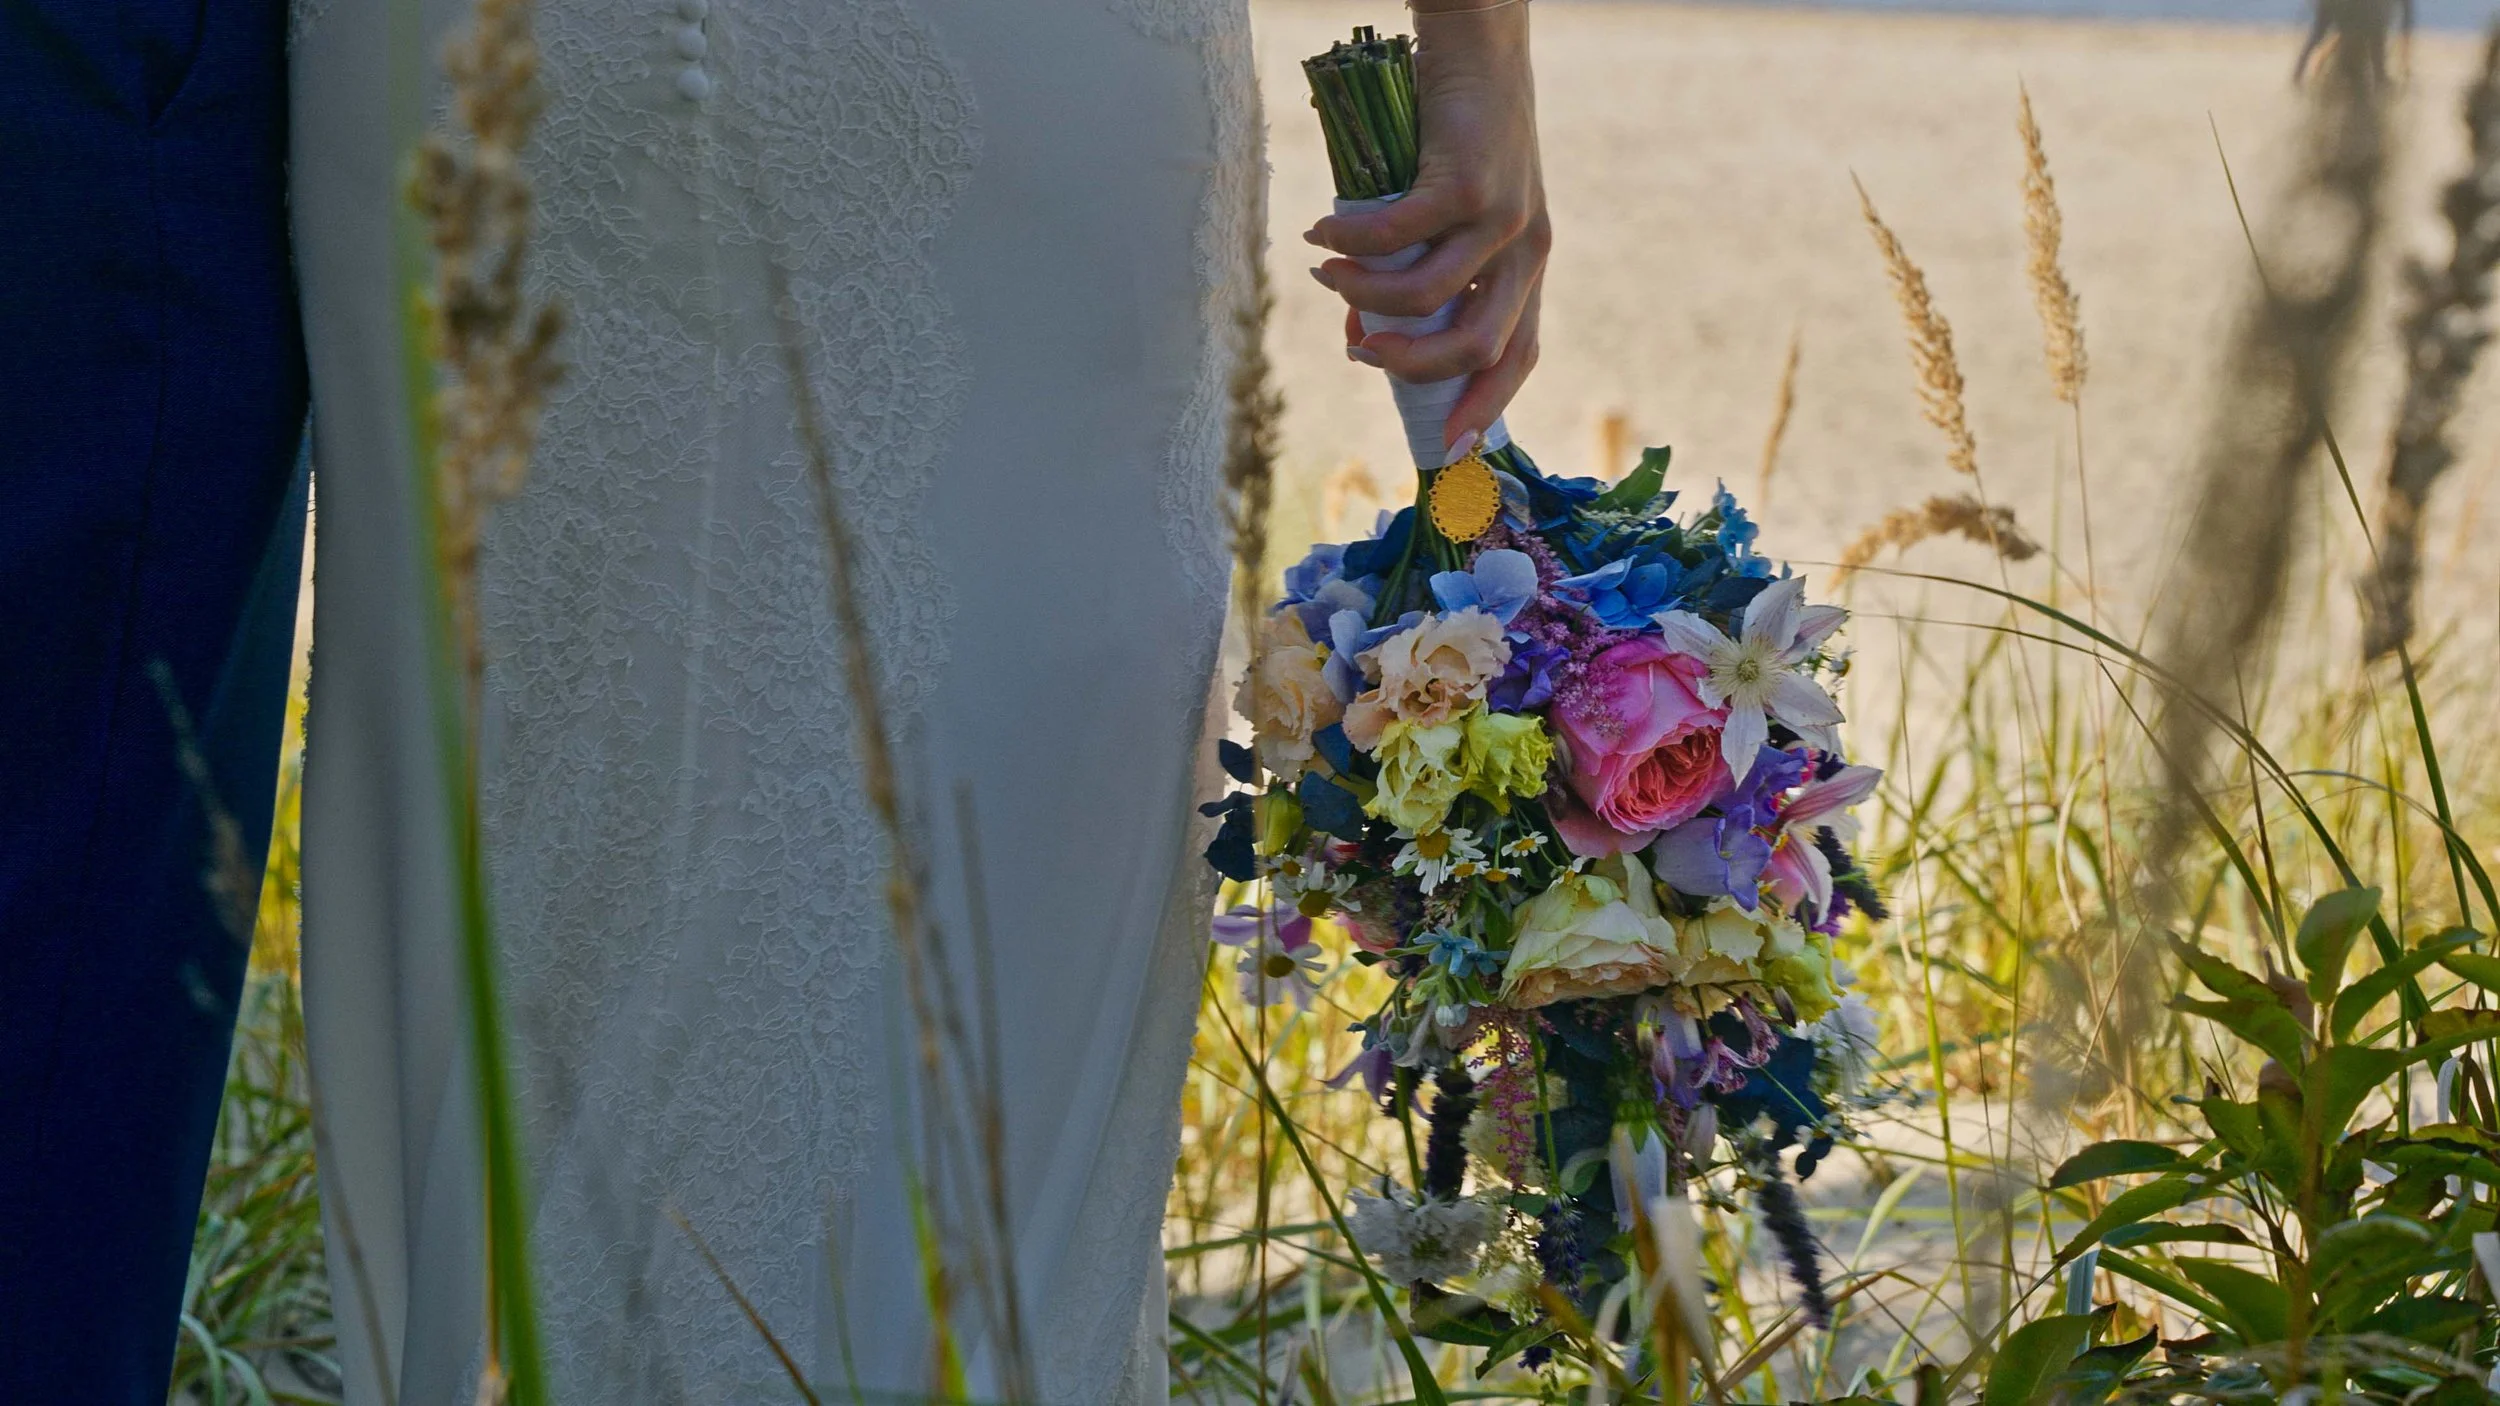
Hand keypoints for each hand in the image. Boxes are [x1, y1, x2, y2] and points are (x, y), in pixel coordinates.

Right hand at [1306, 2, 1547, 452]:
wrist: (1478, 40)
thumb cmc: (1451, 129)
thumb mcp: (1441, 213)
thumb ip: (1414, 274)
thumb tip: (1361, 336)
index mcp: (1530, 263)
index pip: (1519, 355)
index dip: (1484, 405)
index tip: (1447, 446)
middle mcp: (1529, 247)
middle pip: (1479, 346)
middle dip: (1410, 366)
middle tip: (1359, 350)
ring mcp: (1506, 216)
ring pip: (1430, 299)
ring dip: (1367, 302)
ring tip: (1327, 277)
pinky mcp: (1472, 181)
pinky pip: (1400, 239)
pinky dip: (1353, 246)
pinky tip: (1322, 235)